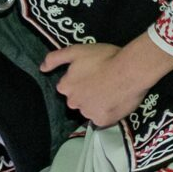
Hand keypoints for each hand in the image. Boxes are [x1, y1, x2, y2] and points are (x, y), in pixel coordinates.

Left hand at [42, 35, 172, 127]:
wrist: (131, 70)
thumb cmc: (104, 58)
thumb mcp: (76, 51)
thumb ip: (55, 58)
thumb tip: (41, 68)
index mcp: (65, 87)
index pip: (68, 87)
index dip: (81, 80)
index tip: (94, 74)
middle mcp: (72, 103)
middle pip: (78, 100)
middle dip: (88, 93)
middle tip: (104, 82)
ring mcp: (88, 113)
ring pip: (90, 110)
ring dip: (98, 103)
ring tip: (113, 91)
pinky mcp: (103, 121)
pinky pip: (103, 119)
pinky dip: (108, 113)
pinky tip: (116, 102)